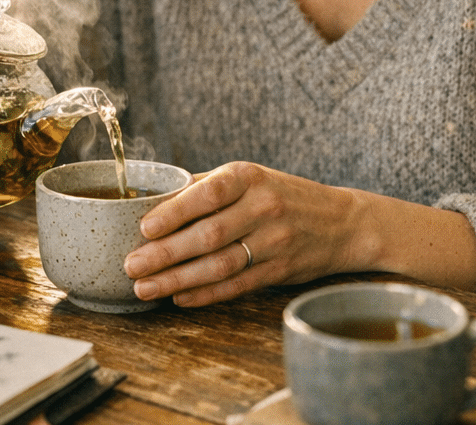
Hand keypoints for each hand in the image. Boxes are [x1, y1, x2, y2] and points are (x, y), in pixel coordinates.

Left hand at [122, 162, 361, 306]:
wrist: (343, 222)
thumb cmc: (283, 195)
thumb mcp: (250, 176)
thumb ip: (206, 185)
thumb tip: (154, 199)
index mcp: (249, 177)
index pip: (208, 193)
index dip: (175, 212)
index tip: (144, 228)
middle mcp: (263, 207)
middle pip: (209, 235)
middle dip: (166, 253)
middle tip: (132, 266)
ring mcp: (274, 241)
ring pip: (220, 265)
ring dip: (179, 280)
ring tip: (146, 287)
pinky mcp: (279, 270)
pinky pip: (237, 285)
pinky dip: (206, 294)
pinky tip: (180, 298)